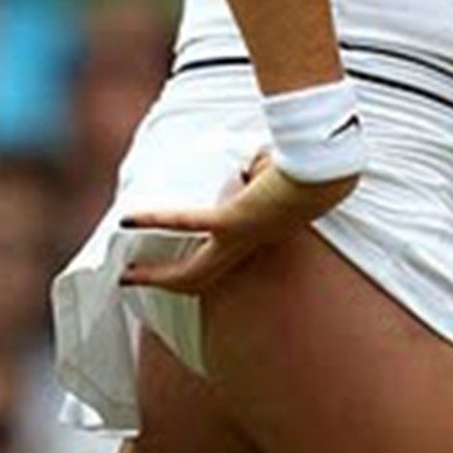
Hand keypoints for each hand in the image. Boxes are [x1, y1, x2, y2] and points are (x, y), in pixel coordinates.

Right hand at [118, 153, 357, 295]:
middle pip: (201, 281)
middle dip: (167, 286)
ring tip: (127, 274)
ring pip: (192, 275)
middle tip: (136, 282)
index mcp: (257, 239)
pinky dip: (156, 220)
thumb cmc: (306, 168)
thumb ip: (253, 173)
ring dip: (157, 277)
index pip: (223, 263)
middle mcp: (246, 247)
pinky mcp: (233, 220)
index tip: (174, 269)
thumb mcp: (272, 173)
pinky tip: (130, 218)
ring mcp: (239, 238)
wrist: (325, 170)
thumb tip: (244, 166)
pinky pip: (186, 223)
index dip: (197, 268)